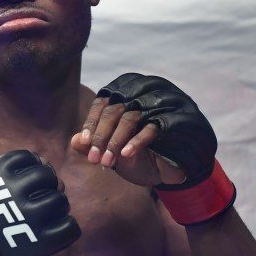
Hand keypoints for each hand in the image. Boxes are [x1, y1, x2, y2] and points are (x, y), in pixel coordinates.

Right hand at [0, 150, 80, 255]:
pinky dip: (67, 228)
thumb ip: (15, 172)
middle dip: (47, 186)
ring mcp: (28, 215)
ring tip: (45, 217)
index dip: (32, 169)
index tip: (24, 185)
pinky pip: (71, 227)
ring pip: (61, 200)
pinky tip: (55, 231)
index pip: (30, 158)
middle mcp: (14, 190)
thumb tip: (47, 165)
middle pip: (48, 176)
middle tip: (37, 201)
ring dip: (57, 207)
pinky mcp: (40, 241)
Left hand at [74, 73, 219, 186]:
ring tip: (106, 162)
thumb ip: (95, 143)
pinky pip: (154, 127)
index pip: (105, 100)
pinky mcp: (180, 117)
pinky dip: (137, 142)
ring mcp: (166, 101)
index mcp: (131, 89)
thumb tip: (74, 141)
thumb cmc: (144, 154)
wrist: (179, 167)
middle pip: (116, 108)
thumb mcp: (115, 149)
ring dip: (116, 141)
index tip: (83, 142)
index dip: (92, 121)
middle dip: (101, 135)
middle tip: (93, 159)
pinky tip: (126, 156)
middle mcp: (148, 89)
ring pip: (133, 116)